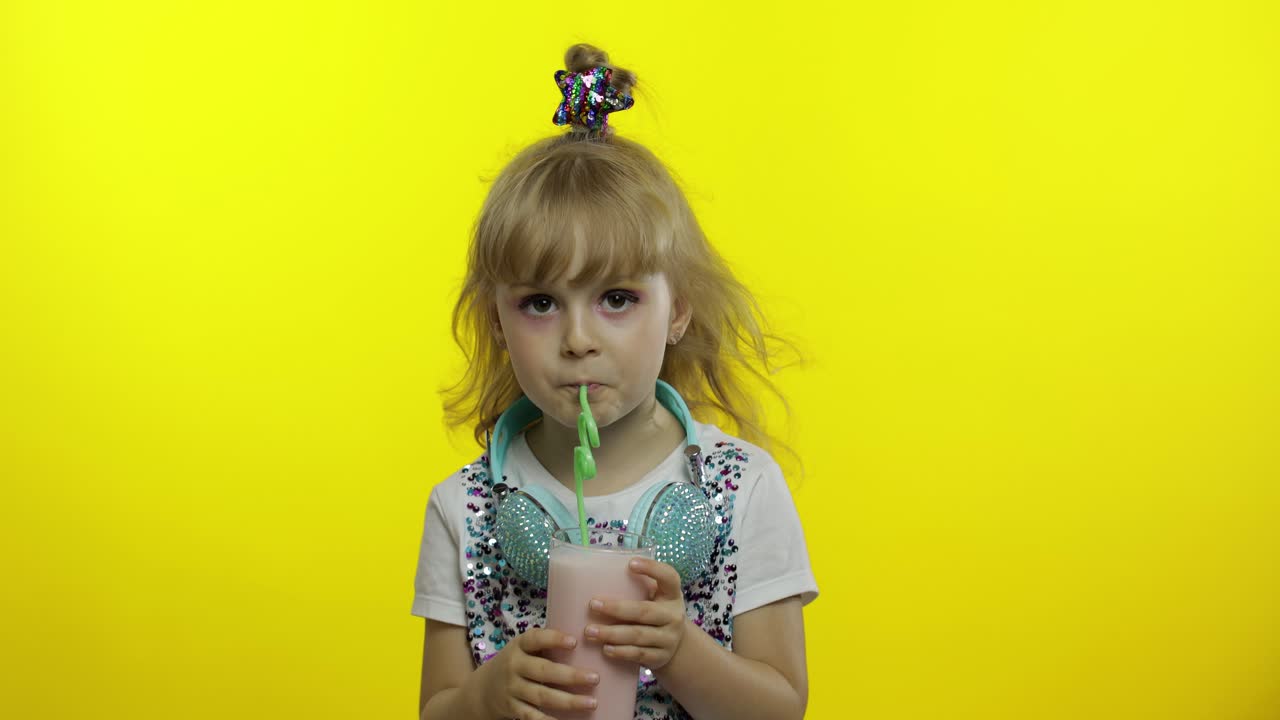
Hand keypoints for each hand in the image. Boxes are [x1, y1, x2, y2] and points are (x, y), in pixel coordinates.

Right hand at [467, 628, 599, 719]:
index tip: (574, 642)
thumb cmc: (516, 663)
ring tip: (591, 703)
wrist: (483, 689)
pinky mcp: (512, 708)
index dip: (554, 639)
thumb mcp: (523, 648)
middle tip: (595, 678)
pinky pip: (532, 716)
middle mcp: (514, 666)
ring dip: (568, 701)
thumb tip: (585, 639)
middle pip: (544, 671)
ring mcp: (512, 689)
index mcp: (519, 646)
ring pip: (542, 696)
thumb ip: (546, 644)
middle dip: (571, 675)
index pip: (535, 639)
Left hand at [584, 557, 687, 669]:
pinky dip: (621, 652)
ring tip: (590, 631)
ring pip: (638, 635)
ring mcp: (669, 638)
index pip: (668, 577)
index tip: (630, 563)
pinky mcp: (660, 657)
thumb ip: (637, 588)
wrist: (677, 646)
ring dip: (612, 634)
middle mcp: (673, 616)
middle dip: (617, 608)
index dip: (652, 568)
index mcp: (672, 594)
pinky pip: (639, 655)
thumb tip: (593, 575)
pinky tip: (605, 649)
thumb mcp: (656, 598)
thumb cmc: (655, 613)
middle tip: (592, 604)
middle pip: (644, 611)